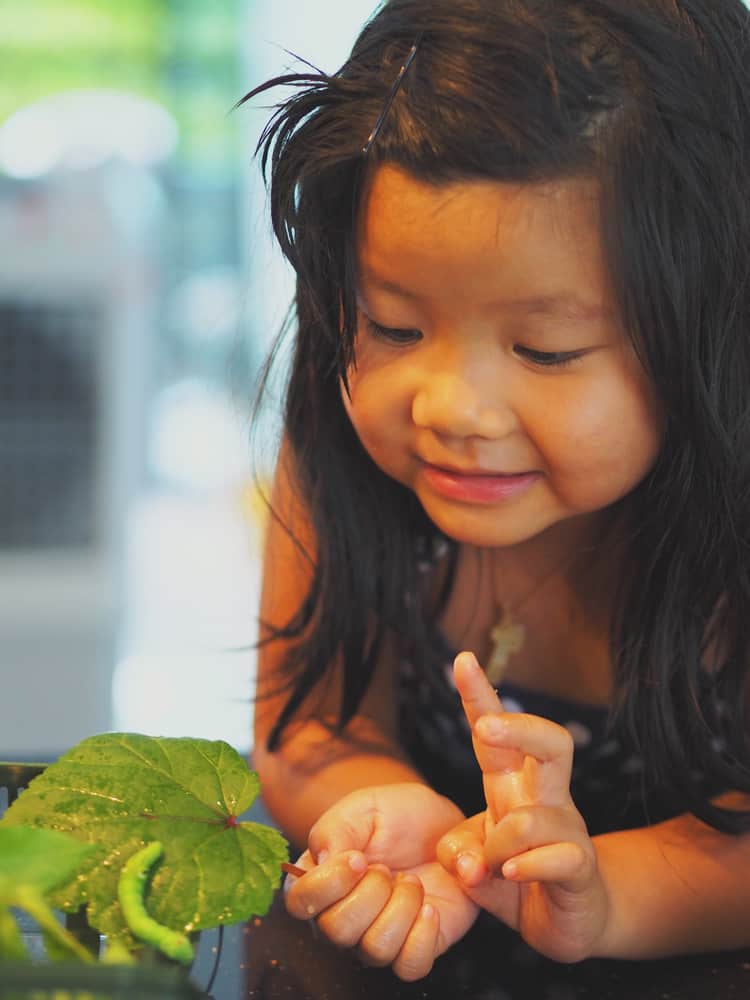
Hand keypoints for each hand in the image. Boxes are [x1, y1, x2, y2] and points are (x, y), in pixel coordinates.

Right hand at [283, 783, 478, 978]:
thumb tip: (322, 861)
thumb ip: (334, 830)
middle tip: (388, 869)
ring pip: (375, 950)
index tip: (359, 859)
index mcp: (318, 880)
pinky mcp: (411, 949)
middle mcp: (340, 916)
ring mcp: (374, 937)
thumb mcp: (363, 808)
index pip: (299, 903)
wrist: (442, 827)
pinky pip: (410, 965)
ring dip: (401, 907)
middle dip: (371, 893)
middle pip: (336, 932)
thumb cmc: (397, 816)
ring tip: (411, 881)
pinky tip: (429, 907)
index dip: (329, 884)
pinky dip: (423, 934)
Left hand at [436, 652, 609, 961]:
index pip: (495, 735)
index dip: (479, 696)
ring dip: (499, 845)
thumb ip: (457, 855)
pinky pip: (558, 856)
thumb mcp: (472, 866)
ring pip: (534, 816)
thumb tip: (469, 864)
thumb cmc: (516, 881)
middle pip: (549, 743)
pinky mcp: (581, 867)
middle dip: (518, 725)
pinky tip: (513, 877)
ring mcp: (568, 830)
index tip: (463, 660)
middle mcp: (545, 798)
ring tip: (493, 870)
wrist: (569, 923)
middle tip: (487, 726)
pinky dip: (528, 867)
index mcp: (512, 787)